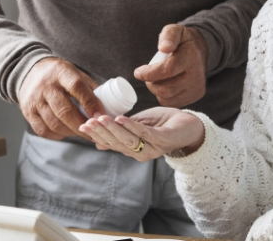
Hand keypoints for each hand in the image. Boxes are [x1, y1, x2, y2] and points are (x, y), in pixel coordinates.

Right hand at [18, 57, 101, 140]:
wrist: (30, 71)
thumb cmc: (59, 75)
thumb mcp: (75, 74)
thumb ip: (90, 89)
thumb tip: (109, 108)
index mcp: (62, 72)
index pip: (77, 87)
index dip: (90, 103)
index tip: (101, 116)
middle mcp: (46, 86)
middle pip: (65, 111)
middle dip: (82, 125)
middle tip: (96, 133)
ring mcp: (35, 100)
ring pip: (54, 124)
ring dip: (71, 132)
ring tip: (82, 132)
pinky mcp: (27, 112)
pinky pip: (43, 130)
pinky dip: (57, 135)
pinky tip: (65, 132)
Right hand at [79, 107, 204, 161]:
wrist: (190, 125)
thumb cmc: (162, 124)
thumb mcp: (137, 126)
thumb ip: (120, 132)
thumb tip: (97, 142)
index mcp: (133, 150)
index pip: (111, 144)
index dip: (97, 136)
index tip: (82, 125)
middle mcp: (141, 153)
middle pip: (117, 143)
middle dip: (101, 132)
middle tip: (87, 121)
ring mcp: (152, 147)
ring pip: (128, 140)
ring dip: (113, 129)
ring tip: (101, 118)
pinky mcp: (163, 139)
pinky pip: (145, 133)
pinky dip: (132, 126)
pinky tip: (120, 118)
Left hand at [134, 25, 208, 107]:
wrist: (201, 51)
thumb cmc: (183, 41)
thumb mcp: (176, 30)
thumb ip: (168, 36)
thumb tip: (164, 47)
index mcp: (190, 57)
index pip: (168, 70)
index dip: (150, 73)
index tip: (138, 72)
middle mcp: (196, 74)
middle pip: (166, 88)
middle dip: (150, 83)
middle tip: (147, 75)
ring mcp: (196, 87)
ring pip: (167, 97)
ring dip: (156, 90)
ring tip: (156, 79)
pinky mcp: (195, 95)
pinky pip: (172, 102)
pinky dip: (164, 96)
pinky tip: (165, 85)